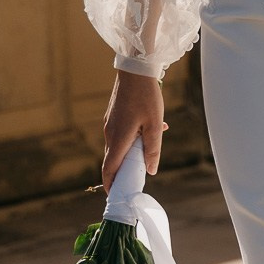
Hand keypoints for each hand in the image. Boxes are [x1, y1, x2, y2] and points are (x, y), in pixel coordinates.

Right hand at [102, 72, 166, 192]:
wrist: (135, 68)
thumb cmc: (146, 96)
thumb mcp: (154, 125)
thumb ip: (153, 150)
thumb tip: (150, 170)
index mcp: (118, 139)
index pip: (109, 169)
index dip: (111, 185)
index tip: (115, 196)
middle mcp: (109, 133)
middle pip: (113, 160)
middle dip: (124, 172)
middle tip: (138, 178)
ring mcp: (109, 124)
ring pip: (119, 146)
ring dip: (133, 152)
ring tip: (152, 144)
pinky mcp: (113, 116)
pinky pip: (121, 135)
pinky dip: (133, 139)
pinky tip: (151, 128)